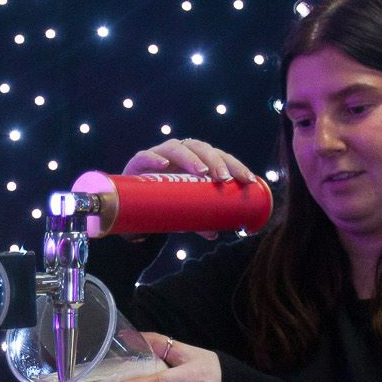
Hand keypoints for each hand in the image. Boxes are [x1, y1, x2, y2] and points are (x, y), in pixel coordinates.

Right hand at [121, 139, 257, 237]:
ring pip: (176, 148)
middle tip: (224, 178)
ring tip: (202, 172)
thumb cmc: (166, 200)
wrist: (134, 200)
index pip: (219, 156)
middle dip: (215, 161)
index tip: (247, 180)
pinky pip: (145, 156)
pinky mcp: (138, 162)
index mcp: (196, 159)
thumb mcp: (185, 210)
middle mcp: (180, 152)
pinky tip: (163, 165)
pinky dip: (154, 158)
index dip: (235, 165)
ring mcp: (158, 154)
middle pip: (201, 148)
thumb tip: (214, 233)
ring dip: (191, 158)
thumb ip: (199, 219)